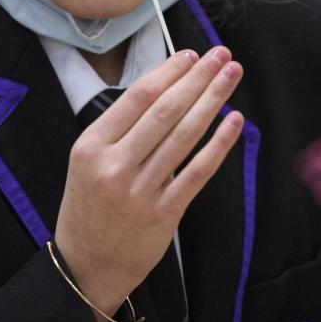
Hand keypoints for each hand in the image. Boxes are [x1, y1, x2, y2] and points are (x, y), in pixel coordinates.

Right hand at [53, 47, 243, 321]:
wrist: (85, 267)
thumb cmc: (91, 207)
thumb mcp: (87, 163)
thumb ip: (120, 130)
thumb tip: (167, 87)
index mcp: (91, 146)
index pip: (138, 97)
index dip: (170, 71)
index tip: (193, 54)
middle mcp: (114, 165)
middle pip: (165, 110)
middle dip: (198, 77)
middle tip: (221, 54)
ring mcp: (140, 191)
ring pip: (185, 135)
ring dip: (213, 99)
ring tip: (232, 75)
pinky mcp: (164, 214)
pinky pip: (198, 171)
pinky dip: (219, 143)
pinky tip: (235, 121)